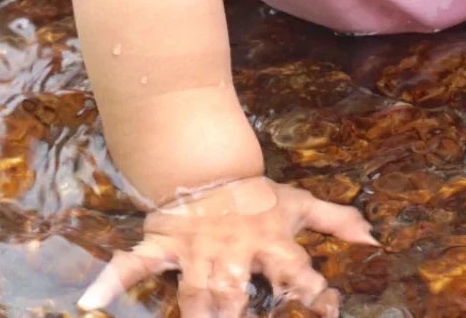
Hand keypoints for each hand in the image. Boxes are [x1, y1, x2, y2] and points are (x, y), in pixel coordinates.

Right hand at [79, 176, 375, 317]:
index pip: (298, 273)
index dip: (314, 293)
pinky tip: (90, 301)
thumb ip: (337, 221)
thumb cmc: (258, 196)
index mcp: (270, 244)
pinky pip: (133, 265)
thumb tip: (375, 239)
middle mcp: (233, 254)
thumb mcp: (300, 206)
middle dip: (239, 315)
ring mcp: (195, 253)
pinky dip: (110, 281)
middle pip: (239, 294)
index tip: (328, 308)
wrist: (208, 163)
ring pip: (195, 293)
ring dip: (195, 315)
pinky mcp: (162, 246)